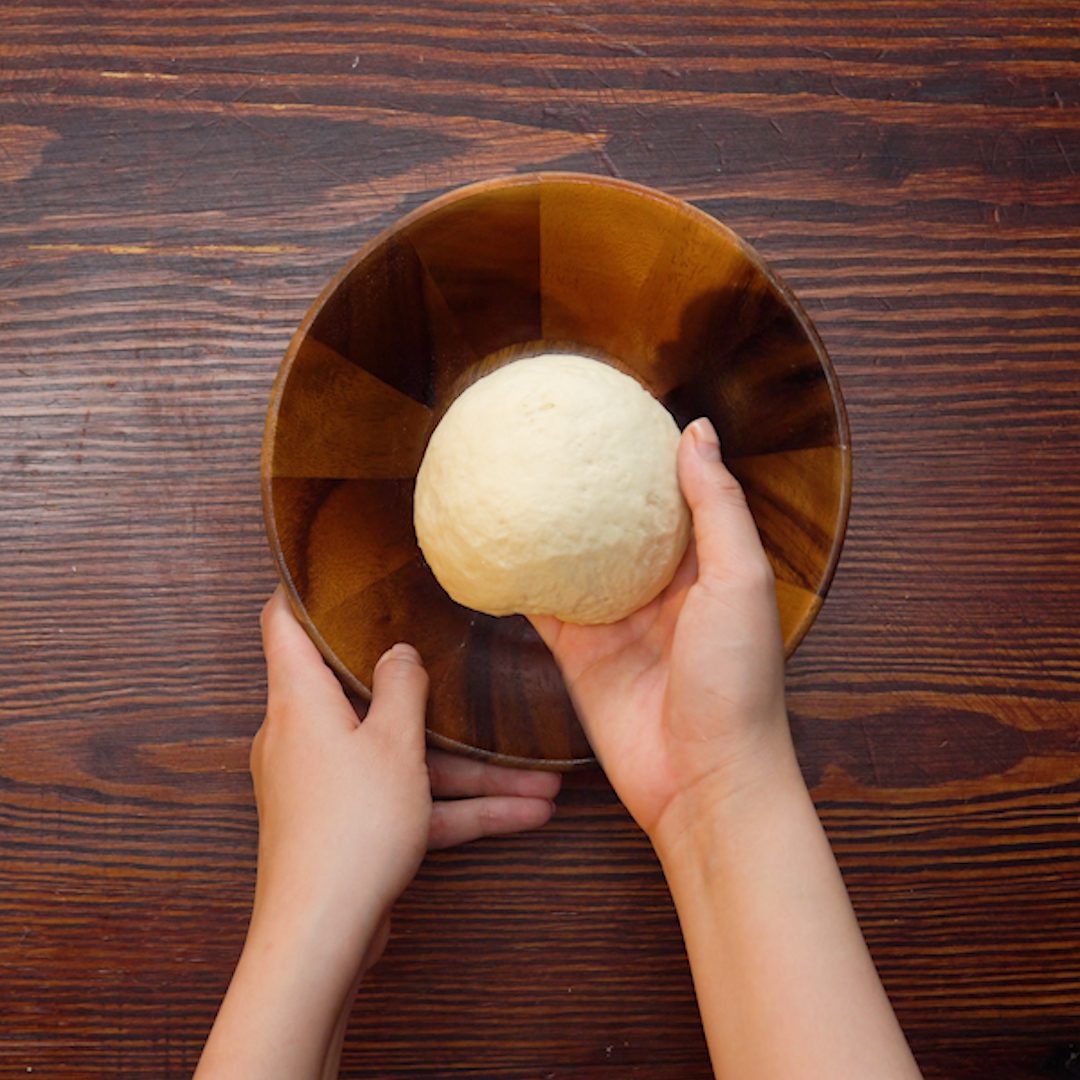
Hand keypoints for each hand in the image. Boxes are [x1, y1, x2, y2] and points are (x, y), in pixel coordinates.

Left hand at [251, 587, 560, 972]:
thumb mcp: (393, 743)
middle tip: (475, 679)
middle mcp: (305, 736)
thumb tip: (397, 653)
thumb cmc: (349, 827)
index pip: (284, 624)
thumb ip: (402, 687)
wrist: (321, 936)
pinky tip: (522, 815)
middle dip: (439, 704)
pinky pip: (405, 802)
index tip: (333, 568)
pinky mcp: (346, 825)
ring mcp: (327, 784)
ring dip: (471, 773)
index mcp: (301, 701)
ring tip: (542, 782)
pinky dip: (454, 808)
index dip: (304, 592)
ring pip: (404, 760)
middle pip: (370, 698)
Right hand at [530, 417, 790, 846]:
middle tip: (559, 434)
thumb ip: (717, 507)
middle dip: (595, 484)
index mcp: (706, 567)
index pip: (677, 495)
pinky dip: (521, 579)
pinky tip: (496, 545)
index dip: (653, 455)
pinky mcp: (579, 654)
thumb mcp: (739, 580)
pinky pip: (543, 606)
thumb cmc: (737, 683)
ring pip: (576, 559)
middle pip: (621, 524)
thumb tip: (698, 432)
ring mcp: (616, 621)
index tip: (623, 411)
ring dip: (553, 526)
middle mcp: (660, 589)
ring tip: (520, 475)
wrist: (702, 781)